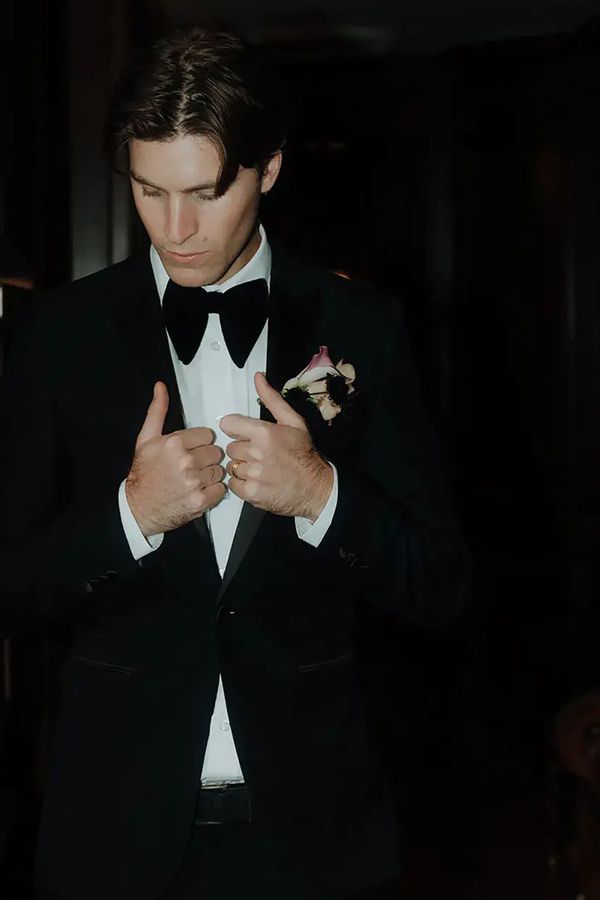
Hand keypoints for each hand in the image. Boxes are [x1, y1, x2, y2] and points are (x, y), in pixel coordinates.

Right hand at [125, 382, 225, 536]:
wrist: (139, 507)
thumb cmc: (144, 472)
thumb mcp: (146, 439)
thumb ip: (157, 411)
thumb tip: (160, 386)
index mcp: (174, 443)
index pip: (208, 435)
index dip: (200, 443)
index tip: (190, 450)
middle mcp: (186, 461)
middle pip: (216, 452)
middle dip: (206, 458)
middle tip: (193, 465)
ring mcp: (194, 482)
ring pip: (219, 470)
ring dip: (211, 474)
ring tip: (195, 478)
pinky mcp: (201, 501)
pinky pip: (221, 489)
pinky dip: (214, 491)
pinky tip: (199, 490)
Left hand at [220, 372, 332, 519]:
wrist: (315, 487)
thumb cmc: (303, 452)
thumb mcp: (293, 422)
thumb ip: (272, 399)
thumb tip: (258, 376)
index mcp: (264, 433)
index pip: (228, 424)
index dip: (236, 429)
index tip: (246, 434)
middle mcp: (256, 453)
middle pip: (231, 447)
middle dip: (243, 450)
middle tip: (260, 454)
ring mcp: (253, 475)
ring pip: (232, 466)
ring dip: (243, 467)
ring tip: (260, 469)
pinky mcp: (251, 493)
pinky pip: (233, 483)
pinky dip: (242, 483)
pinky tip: (257, 481)